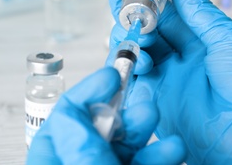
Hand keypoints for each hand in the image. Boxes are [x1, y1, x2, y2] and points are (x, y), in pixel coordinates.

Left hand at [26, 67, 186, 164]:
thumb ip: (83, 153)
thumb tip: (73, 115)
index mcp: (56, 164)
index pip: (64, 119)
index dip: (88, 92)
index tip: (111, 75)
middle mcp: (79, 163)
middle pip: (97, 127)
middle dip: (124, 112)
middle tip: (144, 105)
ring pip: (124, 143)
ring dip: (145, 130)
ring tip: (160, 124)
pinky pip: (142, 160)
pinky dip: (160, 153)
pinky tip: (175, 148)